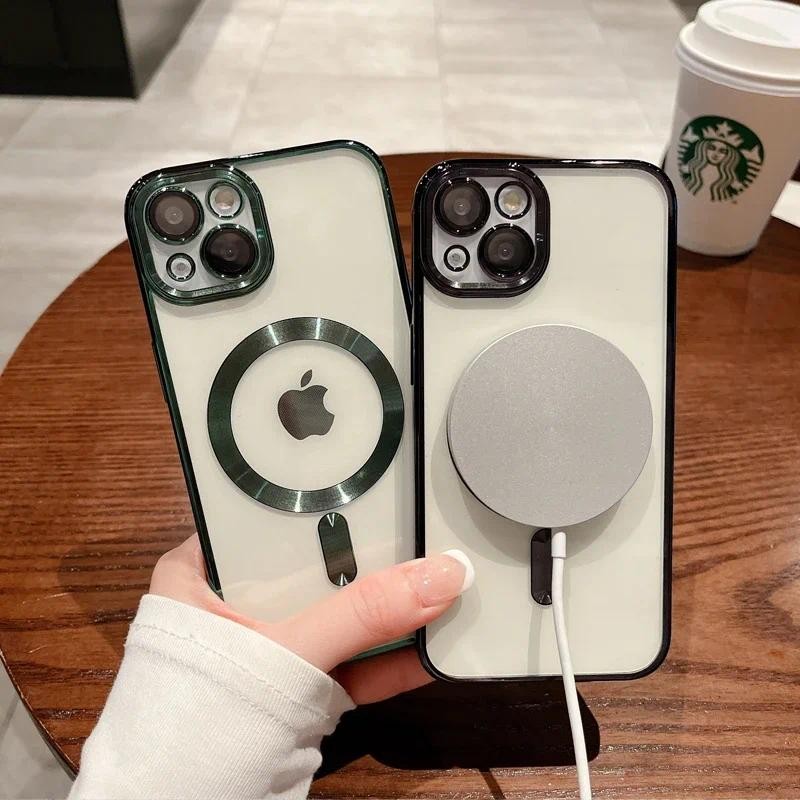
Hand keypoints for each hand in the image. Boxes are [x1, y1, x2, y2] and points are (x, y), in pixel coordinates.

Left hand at [149, 535, 472, 703]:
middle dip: (371, 557)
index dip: (325, 503)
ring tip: (442, 581)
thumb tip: (440, 575)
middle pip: (315, 566)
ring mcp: (273, 649)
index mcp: (201, 573)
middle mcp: (237, 605)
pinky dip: (390, 656)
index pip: (269, 519)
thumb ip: (359, 615)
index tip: (381, 488)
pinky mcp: (301, 689)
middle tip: (424, 528)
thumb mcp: (282, 655)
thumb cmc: (199, 723)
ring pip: (339, 615)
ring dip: (389, 609)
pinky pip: (351, 662)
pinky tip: (433, 640)